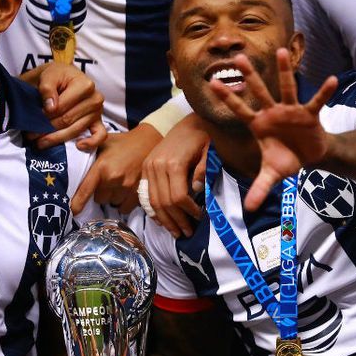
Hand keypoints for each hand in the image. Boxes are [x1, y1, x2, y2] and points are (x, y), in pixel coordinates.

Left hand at [23, 63, 106, 150]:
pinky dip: (91, 143)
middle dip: (47, 130)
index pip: (62, 107)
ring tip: (40, 142)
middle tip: (30, 135)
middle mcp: (95, 99)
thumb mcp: (48, 75)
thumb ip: (48, 88)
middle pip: (68, 120)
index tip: (32, 122)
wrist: (65, 77)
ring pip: (76, 130)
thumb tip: (51, 108)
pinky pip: (100, 136)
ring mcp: (98, 112)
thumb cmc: (57, 76)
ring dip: (57, 139)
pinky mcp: (99, 122)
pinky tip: (78, 146)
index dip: (45, 117)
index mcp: (85, 85)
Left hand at [71, 123, 162, 213]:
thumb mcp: (104, 141)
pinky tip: (125, 190)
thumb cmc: (123, 142)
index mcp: (102, 167)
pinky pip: (125, 208)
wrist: (149, 141)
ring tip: (117, 184)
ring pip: (112, 203)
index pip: (85, 190)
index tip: (73, 212)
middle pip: (99, 199)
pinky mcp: (138, 193)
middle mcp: (114, 179)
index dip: (77, 203)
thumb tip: (76, 145)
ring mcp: (127, 187)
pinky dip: (123, 202)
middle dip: (100, 192)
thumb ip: (89, 146)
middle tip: (106, 181)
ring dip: (112, 197)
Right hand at [140, 114, 208, 237]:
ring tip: (176, 232)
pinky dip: (153, 210)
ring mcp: (148, 167)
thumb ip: (204, 169)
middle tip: (187, 233)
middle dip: (176, 221)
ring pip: (153, 201)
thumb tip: (197, 190)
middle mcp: (156, 166)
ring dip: (165, 220)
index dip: (189, 211)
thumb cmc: (203, 137)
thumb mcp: (210, 151)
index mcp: (173, 162)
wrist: (188, 122)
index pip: (178, 196)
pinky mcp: (145, 167)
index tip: (199, 217)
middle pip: (164, 202)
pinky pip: (146, 194)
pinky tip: (162, 220)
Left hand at [210, 48, 337, 210]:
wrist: (309, 156)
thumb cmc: (286, 160)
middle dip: (249, 76)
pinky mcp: (309, 114)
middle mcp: (272, 113)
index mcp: (259, 125)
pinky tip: (333, 80)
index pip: (239, 109)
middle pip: (259, 92)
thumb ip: (260, 188)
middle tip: (237, 56)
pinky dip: (324, 92)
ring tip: (280, 51)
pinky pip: (316, 101)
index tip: (212, 83)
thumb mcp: (272, 175)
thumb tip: (249, 209)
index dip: (227, 98)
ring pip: (286, 88)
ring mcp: (290, 110)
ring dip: (284, 71)